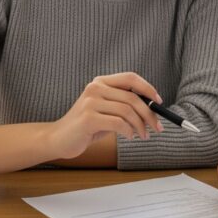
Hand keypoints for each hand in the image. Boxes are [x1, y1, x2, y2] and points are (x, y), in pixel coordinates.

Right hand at [48, 72, 164, 159]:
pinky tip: (130, 137)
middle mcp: (95, 88)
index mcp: (101, 82)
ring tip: (143, 135)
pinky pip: (118, 123)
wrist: (58, 139)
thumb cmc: (87, 127)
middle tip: (157, 127)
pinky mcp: (88, 118)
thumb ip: (124, 105)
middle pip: (132, 97)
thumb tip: (153, 108)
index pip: (130, 78)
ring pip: (127, 111)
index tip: (159, 102)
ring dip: (140, 126)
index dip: (148, 88)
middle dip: (149, 114)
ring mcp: (90, 102)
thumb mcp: (107, 111)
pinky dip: (129, 131)